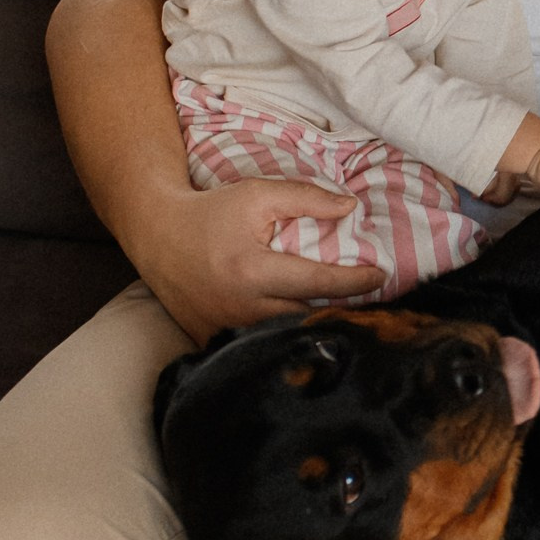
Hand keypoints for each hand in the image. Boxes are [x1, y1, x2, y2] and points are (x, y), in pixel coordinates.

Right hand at [139, 178, 381, 343]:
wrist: (157, 235)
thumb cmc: (211, 212)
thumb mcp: (257, 194)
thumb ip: (306, 199)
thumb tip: (351, 208)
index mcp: (253, 271)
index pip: (319, 284)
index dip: (356, 281)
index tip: (381, 275)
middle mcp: (241, 308)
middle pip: (309, 316)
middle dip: (343, 307)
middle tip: (373, 297)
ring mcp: (226, 330)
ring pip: (286, 334)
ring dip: (316, 325)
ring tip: (347, 312)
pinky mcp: (214, 341)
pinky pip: (259, 344)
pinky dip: (283, 336)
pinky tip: (304, 327)